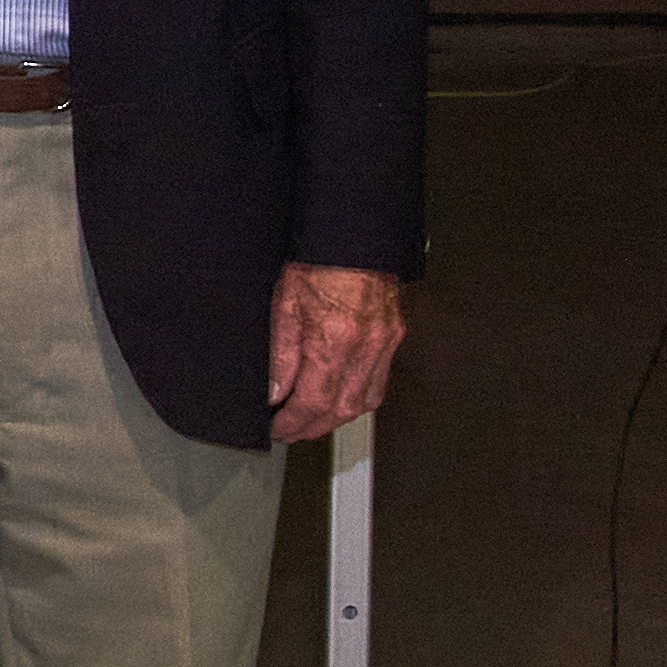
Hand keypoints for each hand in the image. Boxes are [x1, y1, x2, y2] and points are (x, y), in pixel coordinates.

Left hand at [268, 262, 408, 445]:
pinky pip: (379, 382)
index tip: (277, 428)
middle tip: (290, 430)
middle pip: (341, 409)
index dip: (293, 422)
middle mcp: (365, 345)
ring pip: (364, 402)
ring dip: (335, 418)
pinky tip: (341, 399)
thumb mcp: (283, 304)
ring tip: (311, 421)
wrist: (352, 236)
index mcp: (334, 338)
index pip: (313, 401)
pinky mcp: (392, 335)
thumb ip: (279, 354)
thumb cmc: (317, 259)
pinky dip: (358, 398)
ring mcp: (384, 342)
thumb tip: (274, 390)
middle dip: (312, 427)